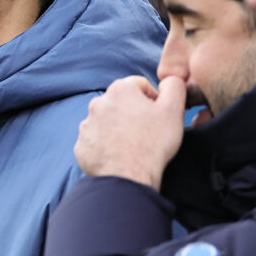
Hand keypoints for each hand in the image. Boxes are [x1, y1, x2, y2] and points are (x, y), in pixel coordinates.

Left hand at [74, 75, 185, 190]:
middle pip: (121, 103)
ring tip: (132, 146)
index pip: (140, 85)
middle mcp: (98, 103)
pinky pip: (95, 141)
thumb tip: (169, 79)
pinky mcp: (81, 145)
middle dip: (134, 113)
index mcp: (119, 90)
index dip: (153, 99)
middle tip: (147, 132)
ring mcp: (86, 125)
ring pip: (106, 122)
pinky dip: (105, 146)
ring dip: (118, 129)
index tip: (159, 116)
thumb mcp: (173, 109)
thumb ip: (174, 86)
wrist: (128, 176)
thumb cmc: (153, 142)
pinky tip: (118, 156)